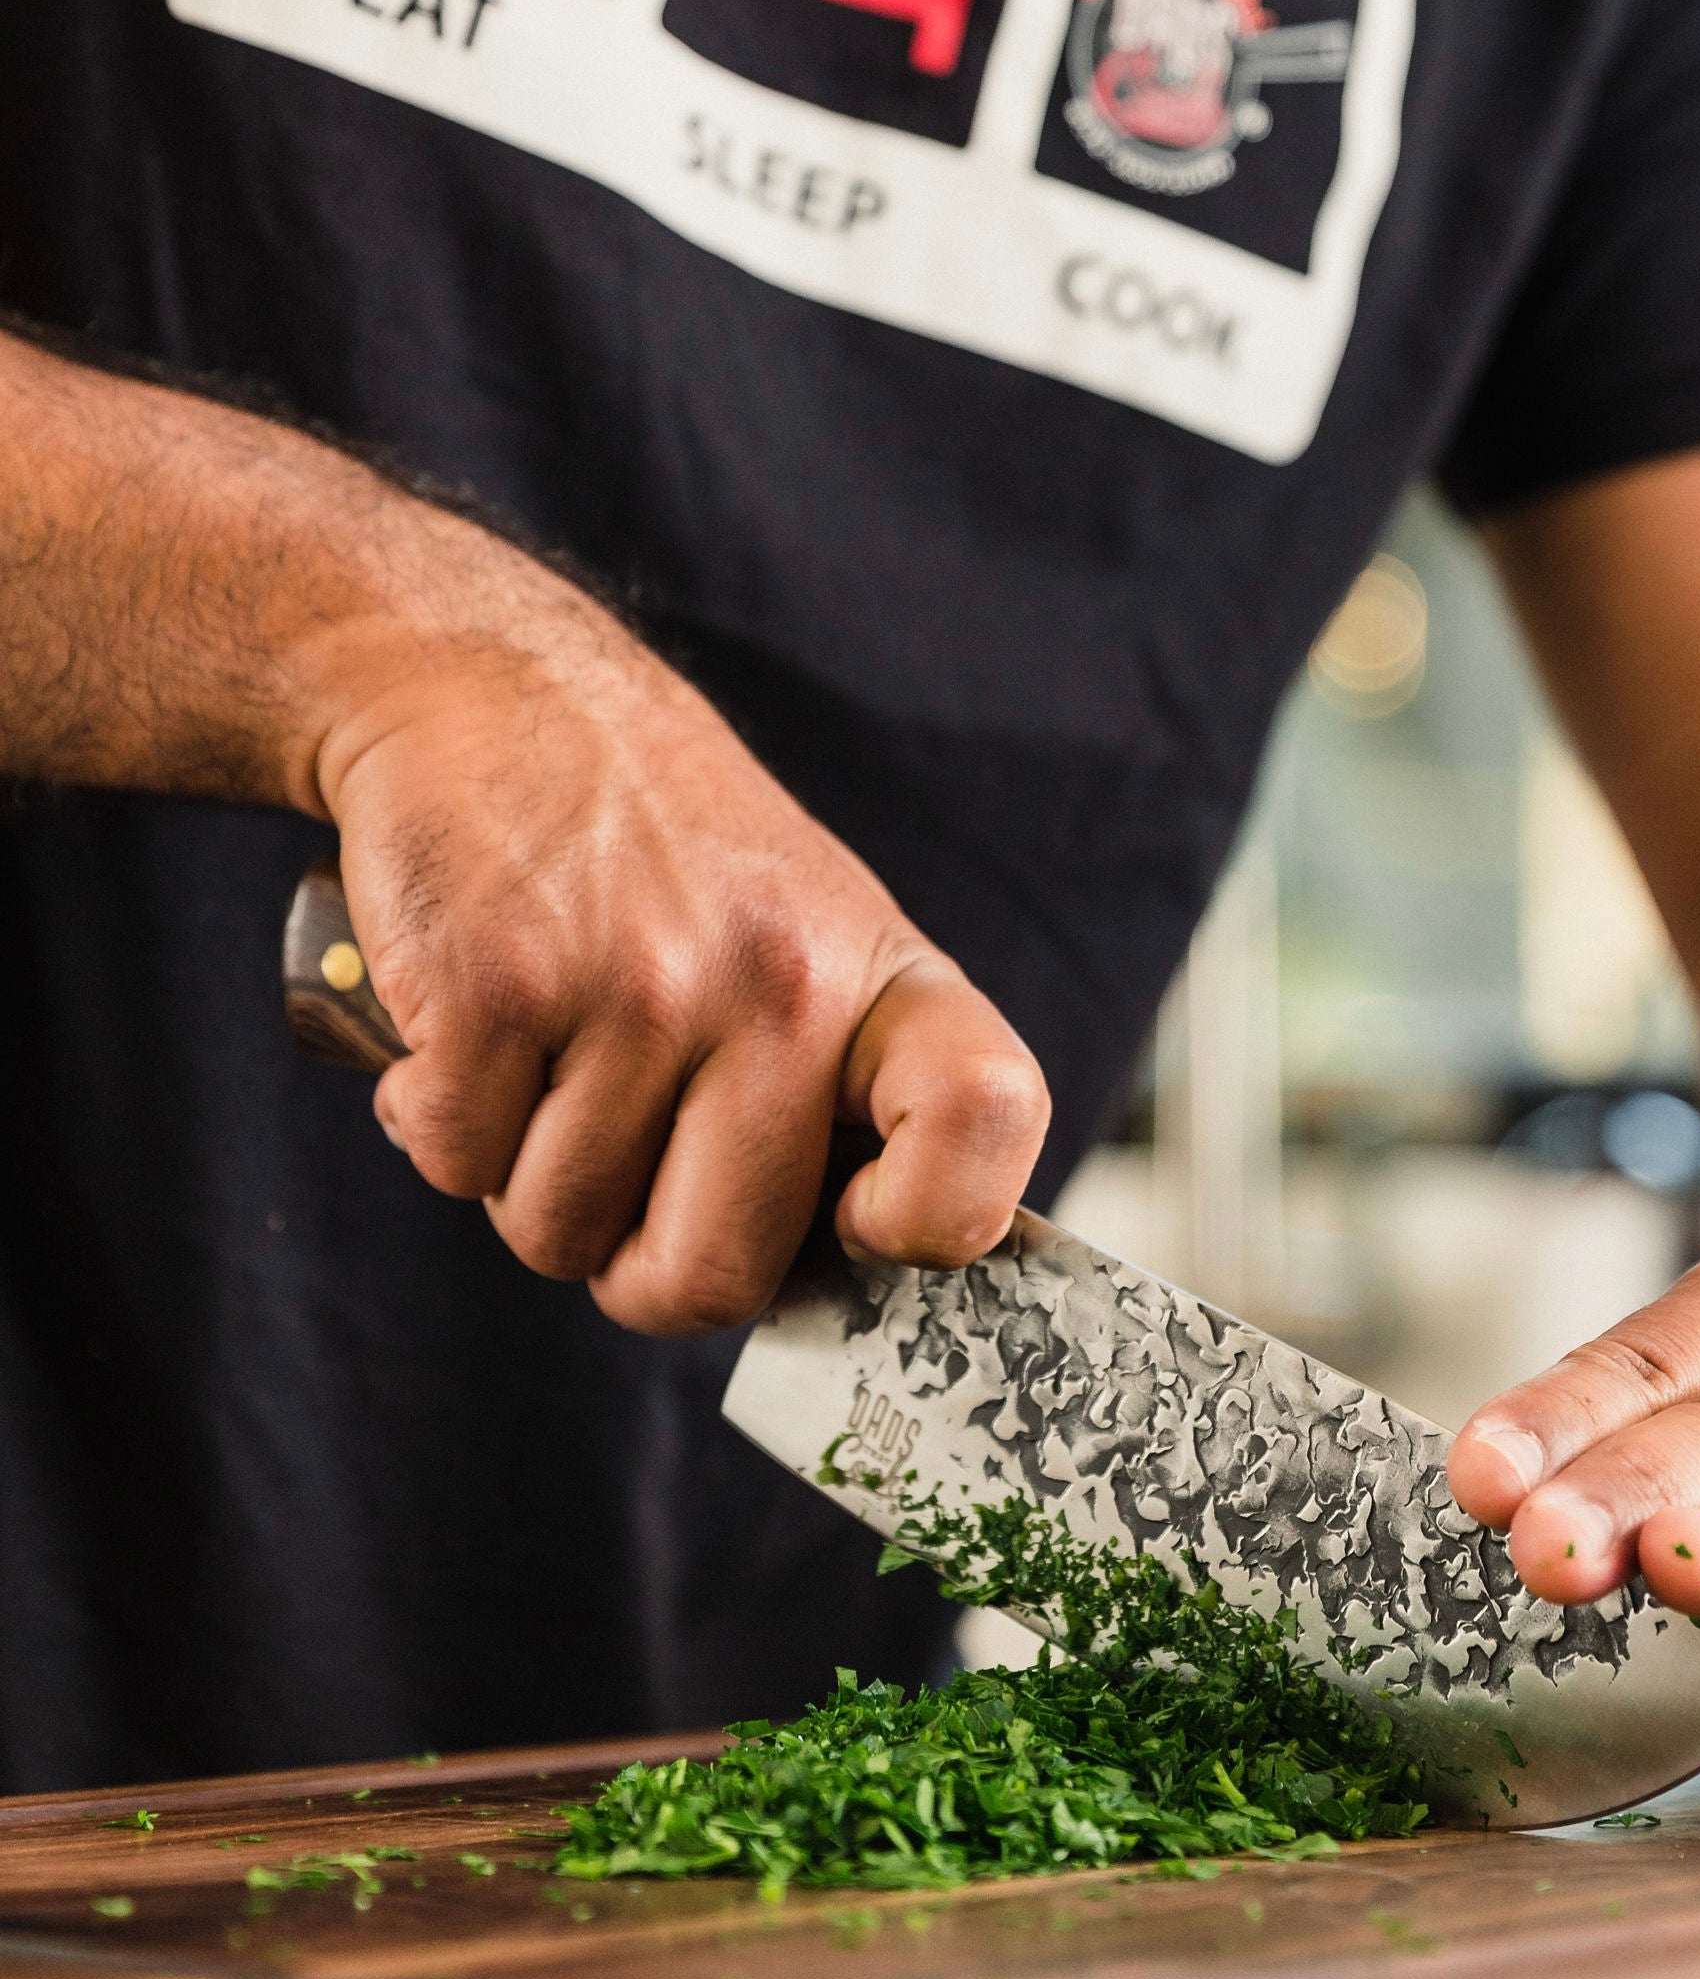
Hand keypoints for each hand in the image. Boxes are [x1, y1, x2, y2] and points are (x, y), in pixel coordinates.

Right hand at [298, 531, 1048, 1337]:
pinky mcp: (495, 981)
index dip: (932, 1220)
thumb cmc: (665, 863)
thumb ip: (842, 1100)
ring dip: (523, 1181)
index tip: (860, 1225)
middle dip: (637, 1266)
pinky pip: (455, 1164)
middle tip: (618, 1174)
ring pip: (557, 1232)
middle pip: (714, 1274)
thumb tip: (835, 1287)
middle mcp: (781, 981)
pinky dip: (435, 1125)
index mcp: (879, 984)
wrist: (495, 691)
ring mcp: (640, 981)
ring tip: (543, 1058)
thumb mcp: (811, 941)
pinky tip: (468, 1031)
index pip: (985, 1119)